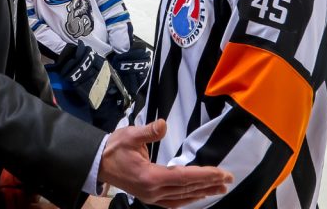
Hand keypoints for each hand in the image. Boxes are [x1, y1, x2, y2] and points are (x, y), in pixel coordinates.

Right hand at [98, 119, 232, 207]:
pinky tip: (198, 196)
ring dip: (202, 193)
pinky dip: (188, 199)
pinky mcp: (150, 197)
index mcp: (150, 177)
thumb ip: (148, 131)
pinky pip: (174, 201)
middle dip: (209, 184)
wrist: (98, 163)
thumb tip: (163, 125)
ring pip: (182, 197)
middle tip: (229, 179)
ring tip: (220, 189)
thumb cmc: (114, 148)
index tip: (222, 173)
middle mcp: (153, 191)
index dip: (204, 176)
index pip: (184, 177)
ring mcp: (151, 197)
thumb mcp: (130, 135)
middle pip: (187, 189)